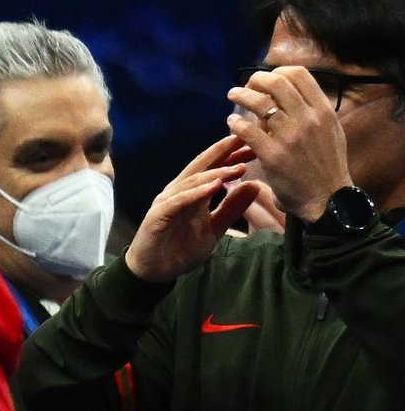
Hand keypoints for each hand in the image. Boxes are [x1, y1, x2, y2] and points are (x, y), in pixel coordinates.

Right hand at [125, 135, 276, 281]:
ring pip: (192, 182)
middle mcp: (178, 192)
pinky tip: (214, 187)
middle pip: (201, 166)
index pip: (212, 167)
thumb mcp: (215, 227)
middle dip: (222, 151)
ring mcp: (167, 202)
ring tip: (238, 167)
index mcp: (192, 193)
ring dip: (216, 173)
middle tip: (244, 138)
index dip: (231, 155)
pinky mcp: (158, 216)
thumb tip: (255, 186)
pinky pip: (179, 202)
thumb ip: (232, 208)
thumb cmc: (181, 249)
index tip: (254, 145)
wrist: (155, 272)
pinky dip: (196, 193)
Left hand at [230, 64, 356, 223]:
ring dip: (241, 95)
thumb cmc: (326, 165)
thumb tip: (285, 97)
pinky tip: (231, 123)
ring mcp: (290, 136)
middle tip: (245, 85)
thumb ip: (311, 112)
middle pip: (277, 82)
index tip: (266, 79)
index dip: (278, 71)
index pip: (299, 74)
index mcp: (323, 110)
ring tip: (232, 95)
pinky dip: (236, 123)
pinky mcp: (272, 155)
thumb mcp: (329, 131)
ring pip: (260, 103)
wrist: (327, 198)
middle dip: (256, 79)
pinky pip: (248, 130)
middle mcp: (308, 118)